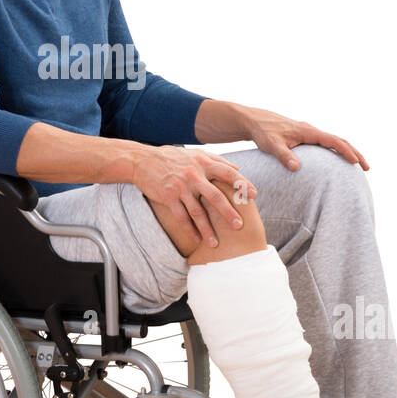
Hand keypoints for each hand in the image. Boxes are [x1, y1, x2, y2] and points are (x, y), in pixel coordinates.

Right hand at [133, 146, 257, 249]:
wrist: (142, 160)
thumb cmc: (171, 157)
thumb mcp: (195, 154)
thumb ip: (216, 160)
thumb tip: (237, 167)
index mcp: (203, 163)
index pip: (228, 173)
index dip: (242, 183)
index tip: (254, 195)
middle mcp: (194, 175)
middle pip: (215, 196)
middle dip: (228, 212)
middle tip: (239, 226)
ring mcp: (181, 187)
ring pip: (197, 212)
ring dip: (207, 229)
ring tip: (215, 243)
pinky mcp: (168, 197)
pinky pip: (181, 217)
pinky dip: (189, 230)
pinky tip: (196, 239)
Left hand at [248, 110, 368, 171]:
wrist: (255, 121)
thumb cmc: (263, 133)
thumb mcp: (272, 145)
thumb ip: (284, 156)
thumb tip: (296, 168)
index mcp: (307, 131)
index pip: (332, 141)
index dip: (346, 151)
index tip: (356, 162)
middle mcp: (311, 130)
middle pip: (339, 140)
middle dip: (354, 152)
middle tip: (367, 167)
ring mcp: (309, 133)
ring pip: (334, 141)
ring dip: (348, 151)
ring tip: (358, 165)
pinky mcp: (305, 136)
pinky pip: (326, 143)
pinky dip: (337, 150)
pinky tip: (338, 160)